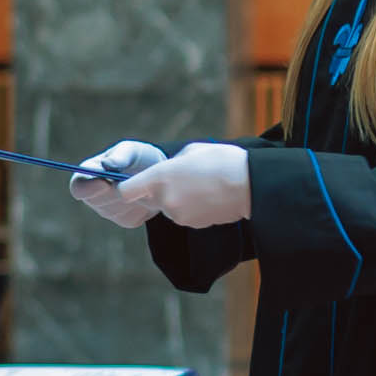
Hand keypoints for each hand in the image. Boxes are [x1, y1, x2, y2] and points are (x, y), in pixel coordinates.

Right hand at [68, 141, 167, 227]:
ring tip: (142, 183)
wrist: (158, 173)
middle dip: (115, 192)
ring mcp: (109, 211)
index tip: (105, 183)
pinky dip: (141, 208)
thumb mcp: (131, 150)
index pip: (78, 187)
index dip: (89, 188)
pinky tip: (147, 195)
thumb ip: (119, 156)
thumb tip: (106, 165)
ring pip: (116, 211)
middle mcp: (93, 196)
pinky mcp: (126, 221)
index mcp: (87, 174)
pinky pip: (131, 218)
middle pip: (97, 202)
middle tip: (134, 180)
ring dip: (130, 198)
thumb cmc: (139, 157)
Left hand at [112, 142, 252, 228]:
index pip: (126, 190)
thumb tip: (165, 170)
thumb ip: (170, 163)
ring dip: (176, 199)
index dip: (127, 187)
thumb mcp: (190, 151)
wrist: (249, 184)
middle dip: (156, 191)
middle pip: (147, 199)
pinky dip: (190, 208)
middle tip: (179, 179)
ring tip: (199, 186)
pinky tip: (207, 196)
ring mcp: (177, 215)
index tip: (132, 183)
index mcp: (158, 177)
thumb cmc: (221, 160)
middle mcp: (164, 199)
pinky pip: (183, 215)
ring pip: (167, 208)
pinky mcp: (192, 225)